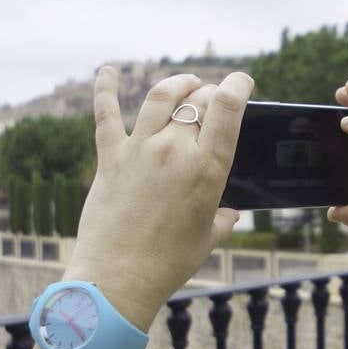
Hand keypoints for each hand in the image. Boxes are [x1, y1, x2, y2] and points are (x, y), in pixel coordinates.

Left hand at [63, 67, 253, 329]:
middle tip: (213, 97)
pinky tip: (106, 71)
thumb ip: (222, 220)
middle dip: (210, 91)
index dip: (238, 85)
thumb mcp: (208, 239)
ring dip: (176, 84)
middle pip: (197, 99)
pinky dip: (105, 88)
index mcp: (207, 168)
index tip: (242, 81)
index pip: (228, 107)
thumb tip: (230, 214)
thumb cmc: (168, 263)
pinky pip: (106, 114)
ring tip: (184, 83)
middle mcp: (175, 150)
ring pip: (160, 96)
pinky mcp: (110, 158)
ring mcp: (140, 150)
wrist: (119, 278)